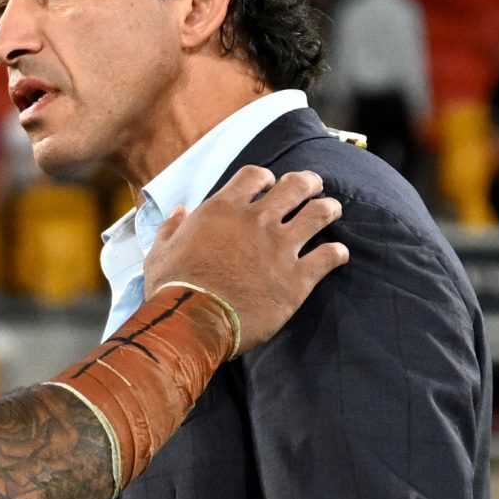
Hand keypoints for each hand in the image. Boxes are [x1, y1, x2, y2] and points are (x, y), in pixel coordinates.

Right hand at [140, 166, 347, 350]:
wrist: (191, 322)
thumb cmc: (171, 289)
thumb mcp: (159, 252)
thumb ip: (171, 228)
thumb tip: (180, 212)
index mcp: (223, 210)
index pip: (255, 176)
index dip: (266, 178)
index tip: (270, 186)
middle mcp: (256, 221)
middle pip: (295, 186)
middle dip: (308, 183)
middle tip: (313, 187)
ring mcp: (280, 248)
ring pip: (319, 214)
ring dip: (329, 209)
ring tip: (333, 210)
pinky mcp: (297, 279)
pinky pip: (329, 257)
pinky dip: (337, 253)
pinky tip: (339, 255)